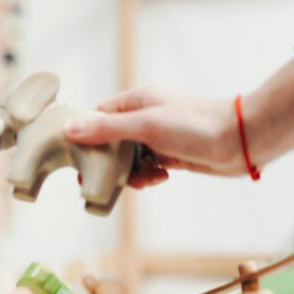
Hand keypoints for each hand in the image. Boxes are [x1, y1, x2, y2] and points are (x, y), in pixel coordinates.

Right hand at [63, 87, 244, 188]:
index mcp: (136, 101)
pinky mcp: (168, 154)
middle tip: (100, 180)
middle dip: (107, 162)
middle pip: (109, 142)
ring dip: (130, 173)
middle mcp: (143, 116)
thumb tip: (68, 129)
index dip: (85, 137)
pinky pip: (145, 168)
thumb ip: (105, 128)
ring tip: (145, 178)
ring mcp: (156, 136)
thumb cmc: (195, 125)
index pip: (97, 116)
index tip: (76, 158)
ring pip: (127, 159)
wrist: (239, 142)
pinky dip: (148, 176)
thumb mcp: (144, 125)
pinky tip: (160, 177)